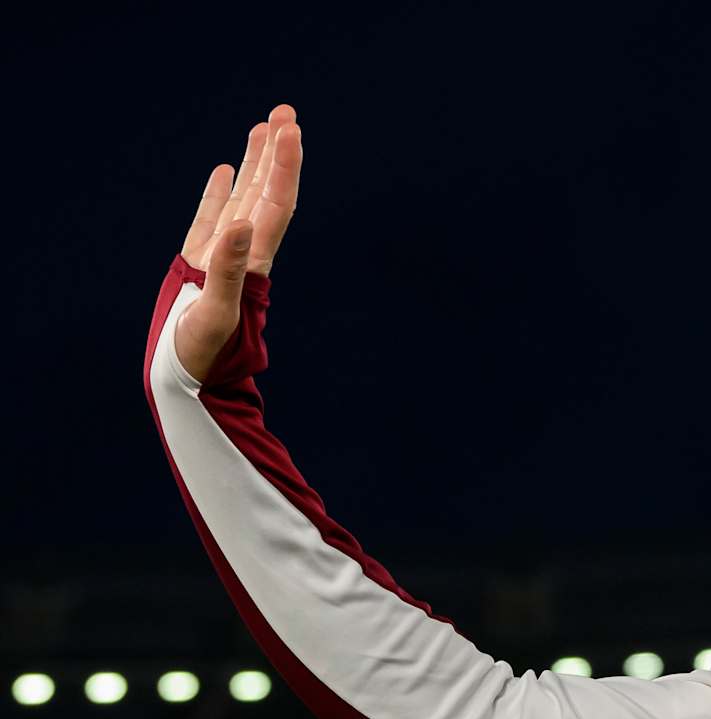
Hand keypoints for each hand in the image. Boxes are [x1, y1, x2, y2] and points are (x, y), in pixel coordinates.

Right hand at [173, 104, 302, 382]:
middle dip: (277, 153)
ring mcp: (223, 255)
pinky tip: (224, 171)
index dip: (285, 166)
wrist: (188, 384)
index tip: (291, 130)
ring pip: (244, 199)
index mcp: (253, 262)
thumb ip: (227, 271)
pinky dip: (221, 193)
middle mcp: (244, 253)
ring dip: (256, 165)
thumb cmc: (202, 357)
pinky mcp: (200, 263)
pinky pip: (213, 217)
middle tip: (285, 112)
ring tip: (262, 127)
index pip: (275, 204)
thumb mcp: (216, 314)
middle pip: (267, 193)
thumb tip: (241, 225)